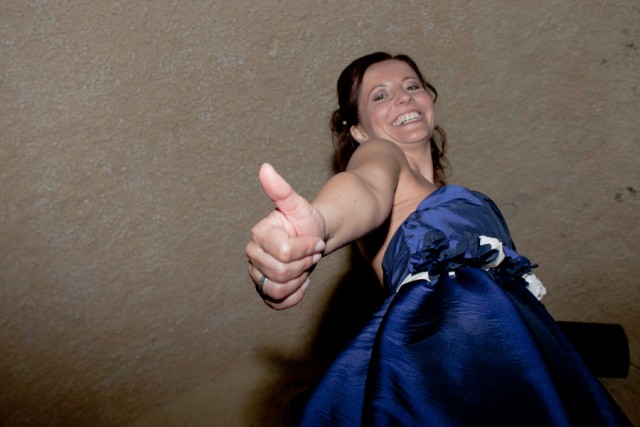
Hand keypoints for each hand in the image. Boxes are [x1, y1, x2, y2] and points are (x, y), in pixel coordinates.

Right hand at [245, 164, 325, 309]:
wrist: (312, 238)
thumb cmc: (305, 221)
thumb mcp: (298, 205)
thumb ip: (281, 190)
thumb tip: (265, 167)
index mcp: (258, 234)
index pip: (284, 252)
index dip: (306, 249)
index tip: (315, 241)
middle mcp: (252, 255)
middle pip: (280, 273)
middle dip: (304, 264)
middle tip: (311, 253)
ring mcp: (256, 274)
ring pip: (276, 290)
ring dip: (298, 280)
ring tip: (305, 266)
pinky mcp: (263, 290)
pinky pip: (275, 302)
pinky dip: (293, 295)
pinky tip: (302, 282)